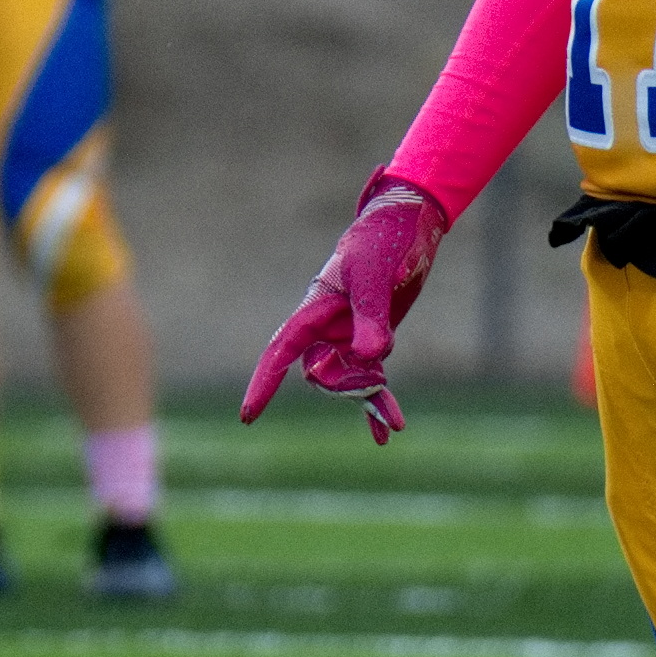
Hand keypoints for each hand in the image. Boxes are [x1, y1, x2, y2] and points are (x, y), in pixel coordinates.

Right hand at [239, 172, 451, 443]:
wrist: (407, 224)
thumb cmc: (382, 242)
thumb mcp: (376, 277)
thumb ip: (372, 317)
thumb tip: (374, 357)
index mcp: (315, 310)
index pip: (281, 351)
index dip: (264, 383)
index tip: (248, 415)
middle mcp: (328, 328)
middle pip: (322, 373)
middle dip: (346, 387)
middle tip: (377, 386)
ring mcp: (351, 336)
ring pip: (350, 381)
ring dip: (370, 401)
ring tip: (394, 424)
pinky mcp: (374, 339)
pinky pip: (372, 378)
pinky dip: (379, 403)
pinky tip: (385, 432)